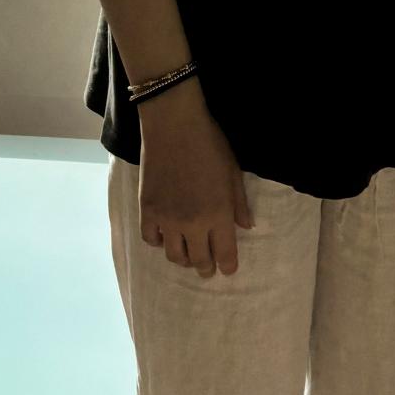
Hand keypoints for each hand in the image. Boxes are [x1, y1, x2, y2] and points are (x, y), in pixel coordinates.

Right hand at [139, 93, 253, 277]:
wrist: (174, 125)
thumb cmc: (210, 143)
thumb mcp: (233, 171)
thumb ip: (240, 203)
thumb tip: (247, 226)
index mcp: (218, 214)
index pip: (225, 254)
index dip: (228, 266)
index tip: (229, 269)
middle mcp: (193, 223)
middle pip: (199, 260)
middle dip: (206, 268)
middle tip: (208, 268)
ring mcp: (167, 219)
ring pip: (175, 256)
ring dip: (184, 259)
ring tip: (188, 254)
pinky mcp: (147, 211)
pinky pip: (151, 240)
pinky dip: (159, 242)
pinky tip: (166, 236)